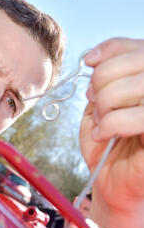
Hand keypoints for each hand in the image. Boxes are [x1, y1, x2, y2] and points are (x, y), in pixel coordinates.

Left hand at [79, 37, 143, 227]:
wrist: (110, 181)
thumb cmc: (107, 143)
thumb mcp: (99, 105)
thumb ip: (103, 79)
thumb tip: (94, 59)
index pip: (138, 46)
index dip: (111, 49)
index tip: (88, 62)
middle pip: (138, 61)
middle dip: (104, 79)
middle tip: (93, 101)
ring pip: (138, 86)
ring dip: (107, 103)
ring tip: (100, 121)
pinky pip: (139, 117)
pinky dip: (112, 123)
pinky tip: (104, 135)